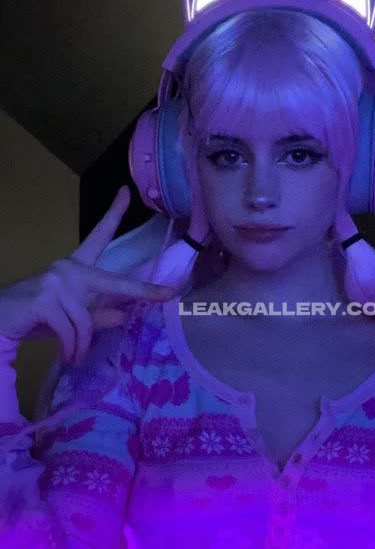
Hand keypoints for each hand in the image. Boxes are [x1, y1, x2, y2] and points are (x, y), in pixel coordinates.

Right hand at [0, 185, 176, 364]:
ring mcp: (55, 282)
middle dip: (142, 291)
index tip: (126, 192)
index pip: (98, 236)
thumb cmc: (34, 318)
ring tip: (75, 356)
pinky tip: (67, 356)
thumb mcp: (69, 318)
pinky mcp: (45, 300)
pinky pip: (71, 330)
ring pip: (86, 320)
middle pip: (112, 281)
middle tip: (167, 295)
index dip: (113, 214)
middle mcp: (67, 269)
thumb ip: (94, 315)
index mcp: (74, 267)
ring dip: (82, 345)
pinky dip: (71, 348)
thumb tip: (123, 315)